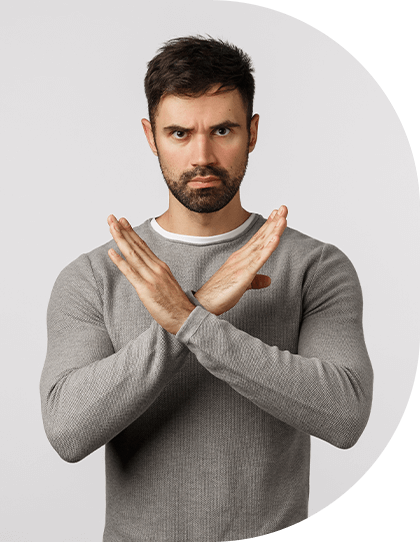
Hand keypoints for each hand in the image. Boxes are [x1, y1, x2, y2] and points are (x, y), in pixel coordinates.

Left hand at [107, 215, 194, 334]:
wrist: (186, 318)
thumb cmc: (176, 305)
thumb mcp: (167, 284)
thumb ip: (157, 275)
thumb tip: (147, 271)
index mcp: (161, 266)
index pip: (143, 246)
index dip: (131, 233)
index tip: (122, 222)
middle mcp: (156, 268)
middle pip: (136, 246)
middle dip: (122, 230)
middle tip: (111, 217)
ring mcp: (151, 278)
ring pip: (132, 254)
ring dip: (120, 239)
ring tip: (110, 227)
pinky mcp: (145, 289)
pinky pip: (130, 272)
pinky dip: (120, 261)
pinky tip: (111, 252)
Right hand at [194, 206, 287, 315]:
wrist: (204, 303)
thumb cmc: (220, 294)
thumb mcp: (242, 285)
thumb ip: (255, 281)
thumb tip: (268, 280)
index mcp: (241, 258)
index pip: (257, 239)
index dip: (268, 226)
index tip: (278, 215)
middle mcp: (241, 257)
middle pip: (261, 237)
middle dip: (274, 222)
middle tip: (283, 208)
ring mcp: (242, 265)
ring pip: (261, 245)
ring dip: (273, 231)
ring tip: (283, 217)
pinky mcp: (243, 275)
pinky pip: (258, 260)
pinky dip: (267, 249)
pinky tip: (275, 239)